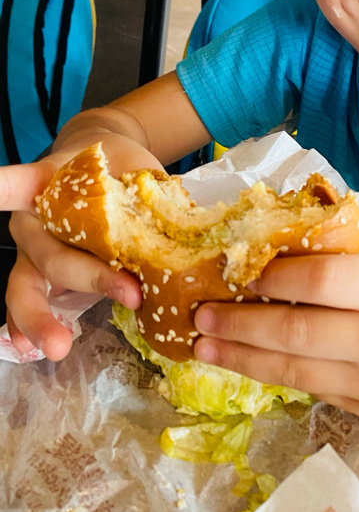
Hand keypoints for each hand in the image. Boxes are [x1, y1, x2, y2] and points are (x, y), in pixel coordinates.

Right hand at [3, 137, 161, 360]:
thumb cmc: (117, 165)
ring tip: (57, 347)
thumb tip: (187, 231)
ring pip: (25, 284)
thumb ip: (150, 195)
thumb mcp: (135, 169)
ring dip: (40, 318)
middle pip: (52, 252)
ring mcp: (32, 249)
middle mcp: (33, 218)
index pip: (19, 183)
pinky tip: (31, 350)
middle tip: (130, 294)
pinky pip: (27, 300)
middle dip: (91, 277)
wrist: (105, 162)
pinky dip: (27, 326)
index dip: (2, 187)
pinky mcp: (40, 274)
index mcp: (50, 183)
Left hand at [192, 248, 358, 417]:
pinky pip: (309, 388)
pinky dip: (272, 373)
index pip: (322, 283)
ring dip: (241, 358)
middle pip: (296, 333)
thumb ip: (337, 262)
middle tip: (200, 315)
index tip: (240, 271)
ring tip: (203, 347)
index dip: (276, 278)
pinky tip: (243, 360)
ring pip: (293, 371)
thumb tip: (268, 256)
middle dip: (240, 325)